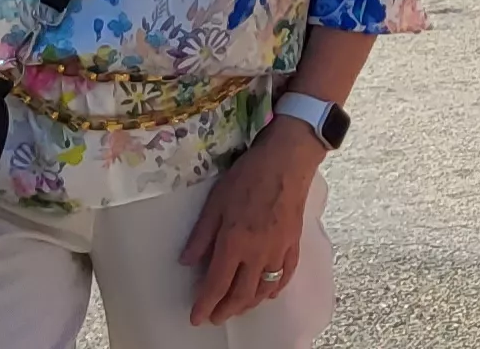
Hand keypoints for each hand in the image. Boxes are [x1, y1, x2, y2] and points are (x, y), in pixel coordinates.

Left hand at [180, 122, 322, 323]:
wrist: (287, 162)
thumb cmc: (247, 178)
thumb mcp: (215, 202)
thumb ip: (201, 235)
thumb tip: (186, 262)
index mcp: (234, 243)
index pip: (217, 284)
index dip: (205, 304)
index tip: (196, 318)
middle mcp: (257, 254)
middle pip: (241, 294)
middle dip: (226, 310)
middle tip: (215, 318)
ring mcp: (278, 251)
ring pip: (264, 290)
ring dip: (248, 304)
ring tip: (237, 309)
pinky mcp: (293, 245)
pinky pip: (285, 276)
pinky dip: (275, 289)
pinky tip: (268, 294)